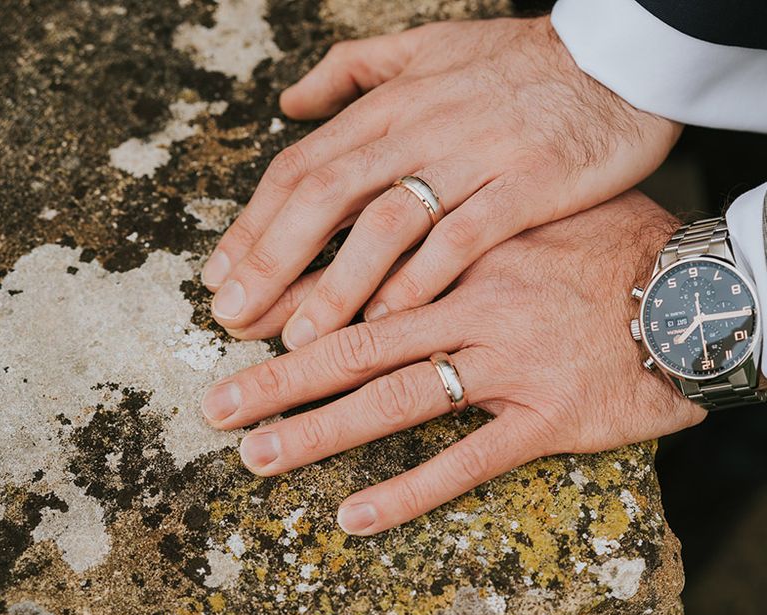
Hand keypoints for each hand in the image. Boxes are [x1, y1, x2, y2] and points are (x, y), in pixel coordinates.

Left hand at [201, 17, 679, 349]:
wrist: (621, 57)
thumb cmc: (520, 62)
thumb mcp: (428, 47)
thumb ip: (355, 70)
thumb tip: (292, 100)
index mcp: (392, 102)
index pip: (302, 166)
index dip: (255, 223)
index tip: (221, 274)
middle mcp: (422, 128)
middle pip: (325, 197)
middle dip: (272, 261)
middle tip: (234, 317)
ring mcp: (475, 156)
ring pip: (386, 224)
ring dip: (337, 284)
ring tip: (298, 338)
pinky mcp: (528, 184)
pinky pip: (462, 239)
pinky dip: (420, 279)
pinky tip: (388, 321)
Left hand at [201, 192, 703, 534]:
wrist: (694, 294)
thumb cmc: (613, 250)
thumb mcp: (533, 215)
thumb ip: (465, 229)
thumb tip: (404, 240)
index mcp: (465, 256)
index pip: (362, 283)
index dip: (297, 310)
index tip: (245, 331)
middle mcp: (475, 307)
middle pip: (357, 345)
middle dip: (280, 377)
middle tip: (218, 406)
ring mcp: (509, 365)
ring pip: (397, 400)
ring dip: (322, 432)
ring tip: (259, 457)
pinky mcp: (547, 417)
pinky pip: (470, 459)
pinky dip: (412, 490)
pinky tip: (358, 516)